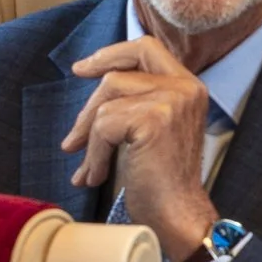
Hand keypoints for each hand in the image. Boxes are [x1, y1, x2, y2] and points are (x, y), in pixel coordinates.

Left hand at [62, 36, 219, 261]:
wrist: (177, 213)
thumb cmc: (162, 179)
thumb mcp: (154, 128)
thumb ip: (138, 101)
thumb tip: (94, 90)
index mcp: (188, 86)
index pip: (146, 48)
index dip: (111, 54)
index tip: (84, 68)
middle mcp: (185, 87)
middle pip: (119, 72)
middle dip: (89, 102)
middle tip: (73, 136)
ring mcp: (172, 101)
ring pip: (107, 100)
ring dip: (89, 137)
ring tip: (90, 167)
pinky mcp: (154, 120)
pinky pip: (104, 126)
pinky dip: (94, 154)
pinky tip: (97, 176)